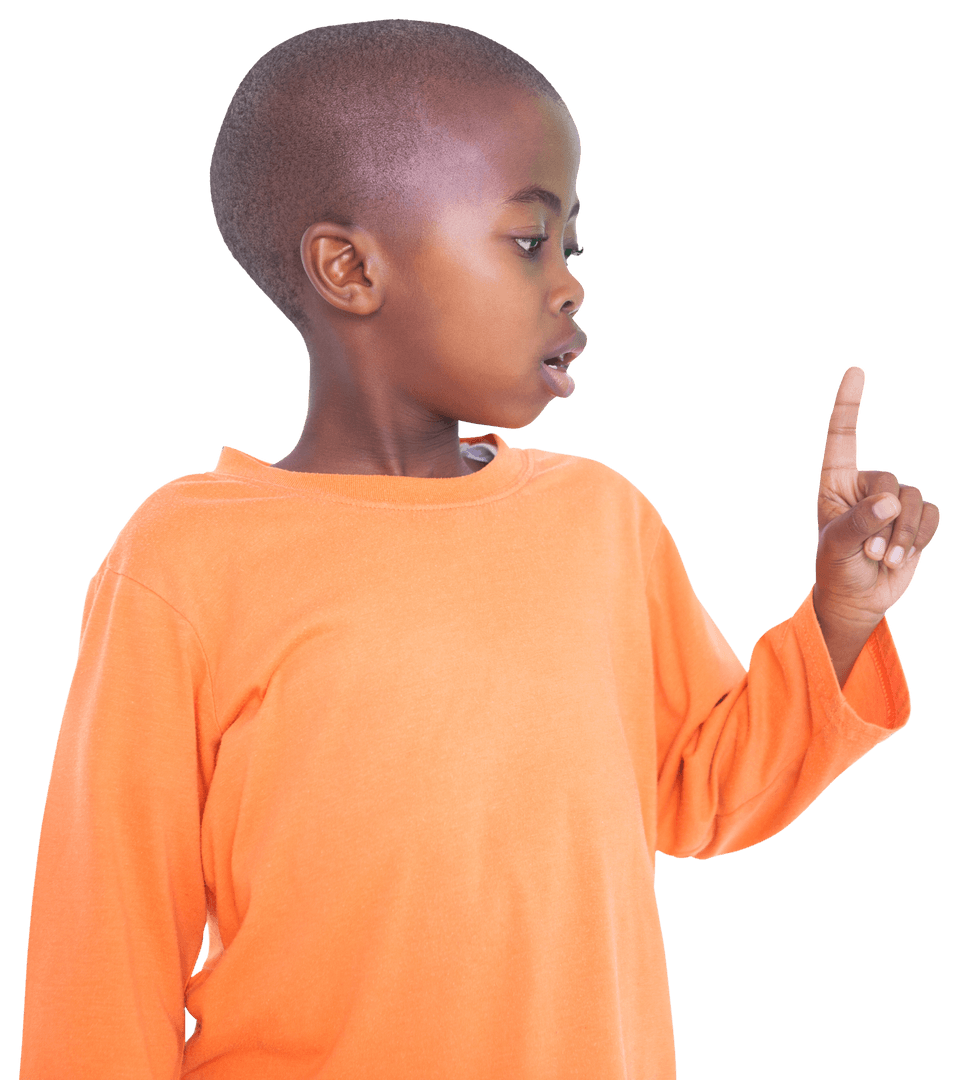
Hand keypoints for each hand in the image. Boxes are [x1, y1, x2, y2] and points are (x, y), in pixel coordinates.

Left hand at [813, 366, 939, 631]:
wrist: (858, 598)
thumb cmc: (836, 568)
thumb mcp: (836, 547)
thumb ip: (859, 522)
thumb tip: (891, 502)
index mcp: (836, 483)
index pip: (842, 437)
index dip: (849, 403)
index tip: (855, 370)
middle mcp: (866, 486)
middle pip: (889, 481)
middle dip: (883, 521)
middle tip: (867, 551)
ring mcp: (893, 502)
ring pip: (913, 499)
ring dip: (902, 535)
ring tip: (882, 560)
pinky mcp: (915, 519)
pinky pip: (930, 515)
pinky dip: (919, 539)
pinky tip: (901, 558)